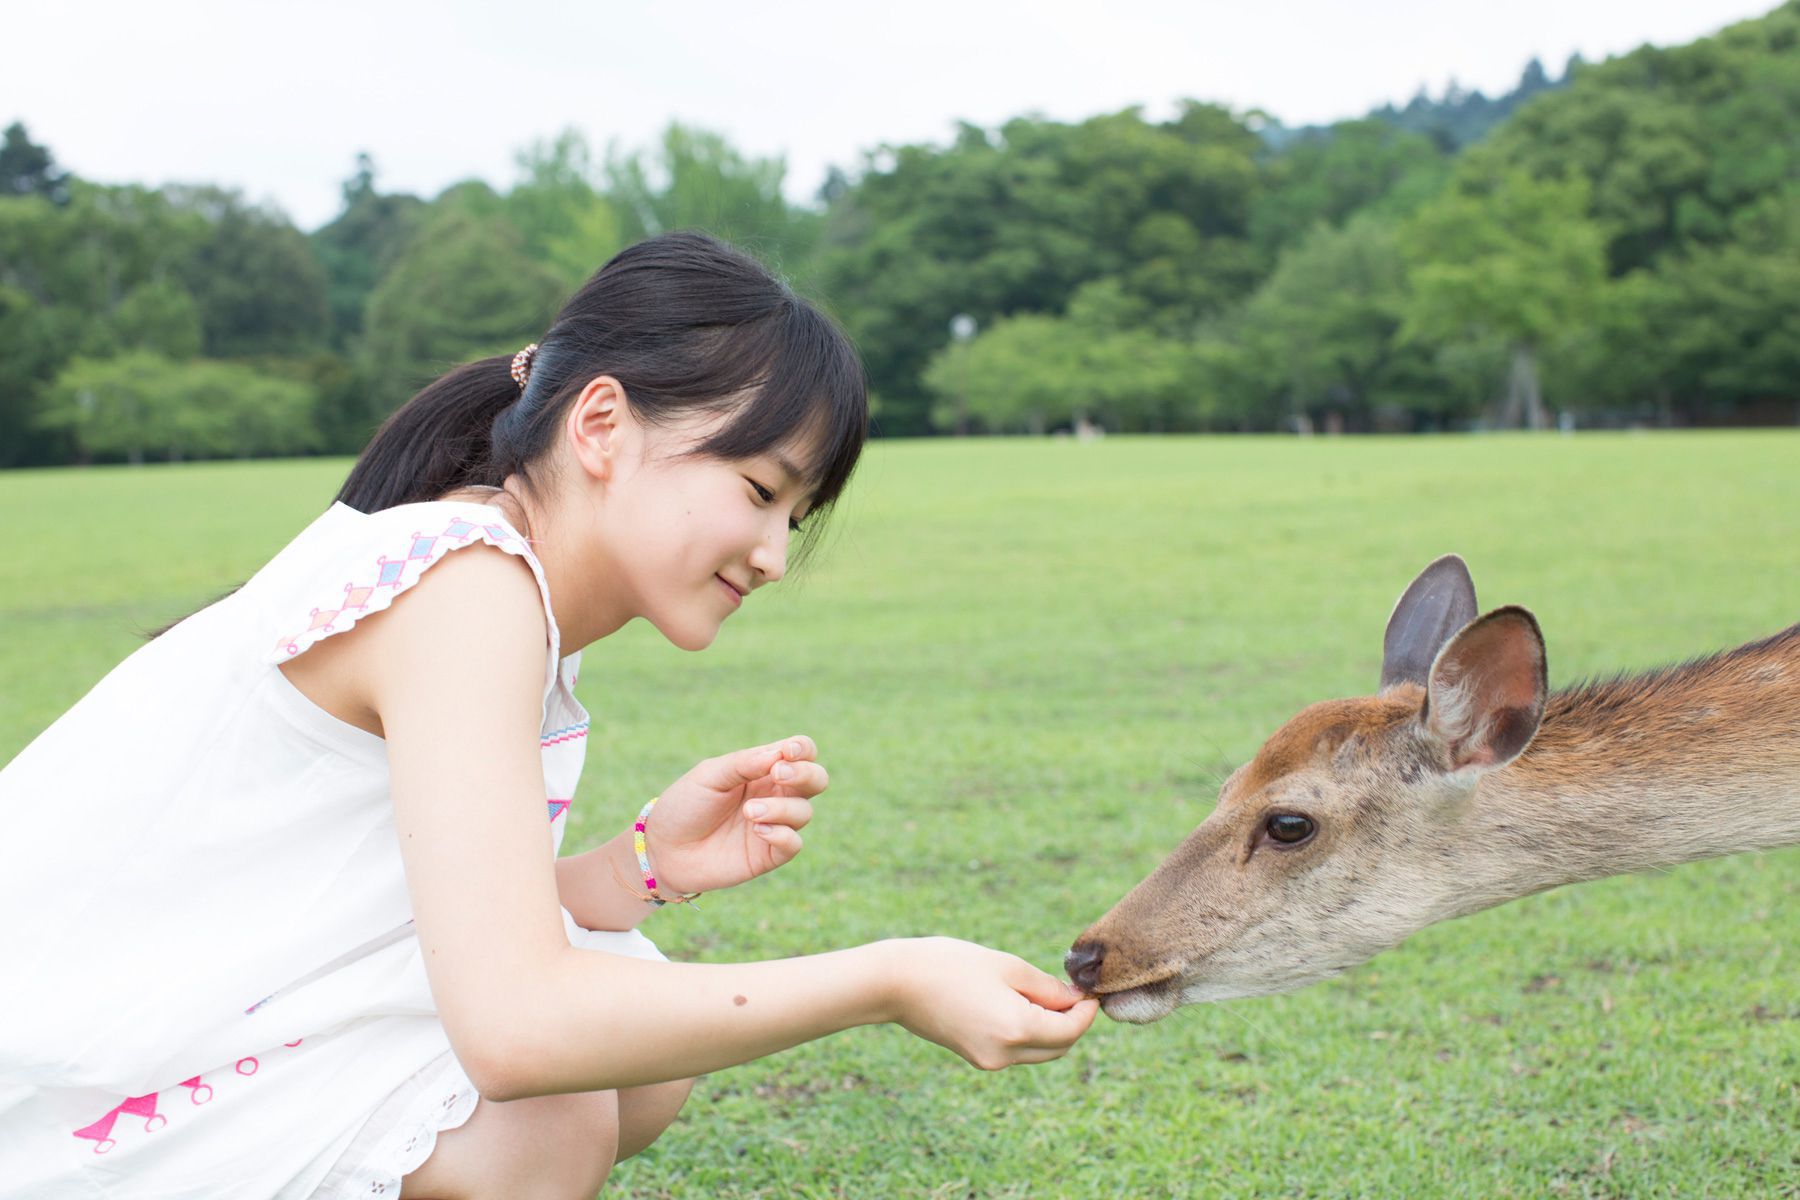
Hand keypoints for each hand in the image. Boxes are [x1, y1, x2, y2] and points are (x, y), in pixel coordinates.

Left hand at [640, 735, 825, 895]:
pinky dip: (783, 834)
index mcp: (762, 770)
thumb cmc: (684, 806)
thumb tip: (779, 755)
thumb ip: (744, 763)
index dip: (802, 749)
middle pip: (816, 779)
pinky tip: (758, 830)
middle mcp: (774, 795)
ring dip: (782, 807)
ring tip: (749, 811)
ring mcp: (774, 825)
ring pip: (805, 812)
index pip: (800, 753)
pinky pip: (794, 844)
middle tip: (778, 774)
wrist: (663, 849)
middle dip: (805, 774)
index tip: (787, 753)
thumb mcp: (709, 775)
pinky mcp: (768, 855)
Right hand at [882, 937, 1099, 1069]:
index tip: (1090, 990)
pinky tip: (1016, 1001)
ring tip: (1040, 991)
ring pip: (1039, 1050)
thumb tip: (1073, 1000)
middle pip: (1059, 1047)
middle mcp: (1005, 1053)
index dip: (1087, 1011)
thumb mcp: (1006, 966)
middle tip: (1070, 990)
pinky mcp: (976, 1057)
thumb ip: (1046, 987)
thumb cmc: (951, 964)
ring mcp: (989, 1060)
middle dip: (1071, 1022)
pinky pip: (1016, 1049)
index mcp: (1017, 1028)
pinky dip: (1027, 1030)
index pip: (1071, 1031)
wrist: (897, 983)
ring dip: (1049, 1027)